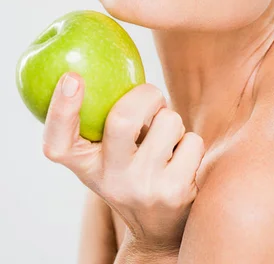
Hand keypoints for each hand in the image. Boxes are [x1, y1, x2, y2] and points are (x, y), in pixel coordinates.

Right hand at [42, 72, 205, 254]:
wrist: (159, 229)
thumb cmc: (131, 172)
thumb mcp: (106, 155)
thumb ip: (103, 120)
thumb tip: (98, 67)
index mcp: (85, 165)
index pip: (58, 142)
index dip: (61, 108)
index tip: (72, 78)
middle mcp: (109, 179)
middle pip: (122, 119)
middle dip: (147, 95)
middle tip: (152, 98)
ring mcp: (142, 188)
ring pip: (168, 121)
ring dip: (172, 120)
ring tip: (165, 140)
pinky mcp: (174, 192)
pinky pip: (192, 140)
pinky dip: (190, 142)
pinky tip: (181, 160)